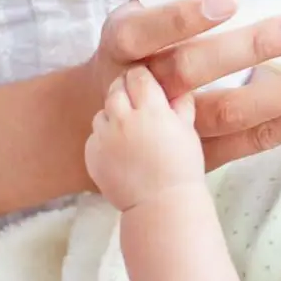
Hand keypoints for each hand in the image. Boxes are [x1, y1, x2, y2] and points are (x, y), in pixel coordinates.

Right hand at [84, 0, 280, 171]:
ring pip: (235, 113)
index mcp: (125, 41)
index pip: (147, 30)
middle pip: (196, 71)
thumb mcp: (145, 7)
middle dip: (253, 49)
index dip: (183, 17)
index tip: (228, 0)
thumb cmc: (144, 45)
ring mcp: (177, 127)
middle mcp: (146, 86)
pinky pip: (257, 139)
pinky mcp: (207, 154)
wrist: (109, 115)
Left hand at [85, 67, 202, 210]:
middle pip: (116, 89)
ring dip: (114, 113)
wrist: (160, 204)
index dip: (142, 76)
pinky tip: (121, 150)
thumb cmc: (182, 168)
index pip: (138, 76)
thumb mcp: (189, 132)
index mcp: (151, 110)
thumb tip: (178, 87)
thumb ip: (181, 104)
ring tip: (129, 128)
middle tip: (136, 99)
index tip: (146, 80)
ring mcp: (104, 137)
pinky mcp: (91, 154)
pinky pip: (95, 135)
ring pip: (103, 111)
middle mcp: (123, 119)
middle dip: (125, 89)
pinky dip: (106, 137)